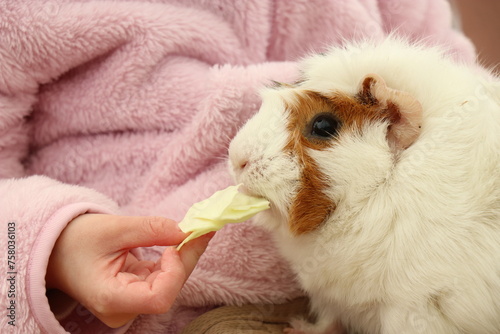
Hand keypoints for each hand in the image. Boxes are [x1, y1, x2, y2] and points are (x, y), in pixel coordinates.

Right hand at [46, 214, 212, 327]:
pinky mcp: (136, 293)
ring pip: (170, 283)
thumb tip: (185, 231)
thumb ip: (151, 229)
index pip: (159, 298)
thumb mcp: (112, 229)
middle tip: (204, 228)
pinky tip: (185, 239)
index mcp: (112, 299)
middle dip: (187, 258)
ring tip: (198, 230)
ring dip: (185, 256)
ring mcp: (131, 303)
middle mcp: (123, 308)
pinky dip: (175, 258)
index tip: (175, 243)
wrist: (56, 251)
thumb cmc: (76, 240)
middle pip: (169, 289)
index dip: (175, 272)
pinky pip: (163, 277)